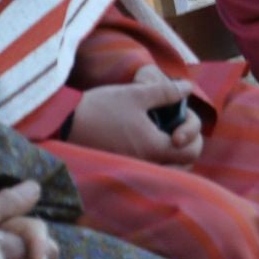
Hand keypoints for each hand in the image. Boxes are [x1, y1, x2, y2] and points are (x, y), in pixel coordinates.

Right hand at [67, 69, 202, 164]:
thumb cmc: (101, 108)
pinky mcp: (124, 169)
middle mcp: (148, 165)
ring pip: (168, 170)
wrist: (65, 124)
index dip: (192, 131)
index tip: (180, 115)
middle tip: (175, 123)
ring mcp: (136, 170)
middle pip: (184, 165)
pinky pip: (151, 170)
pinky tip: (146, 137)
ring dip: (172, 153)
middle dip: (186, 144)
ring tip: (162, 129)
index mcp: (155, 148)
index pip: (192, 151)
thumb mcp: (136, 94)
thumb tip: (188, 87)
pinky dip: (157, 157)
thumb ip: (166, 92)